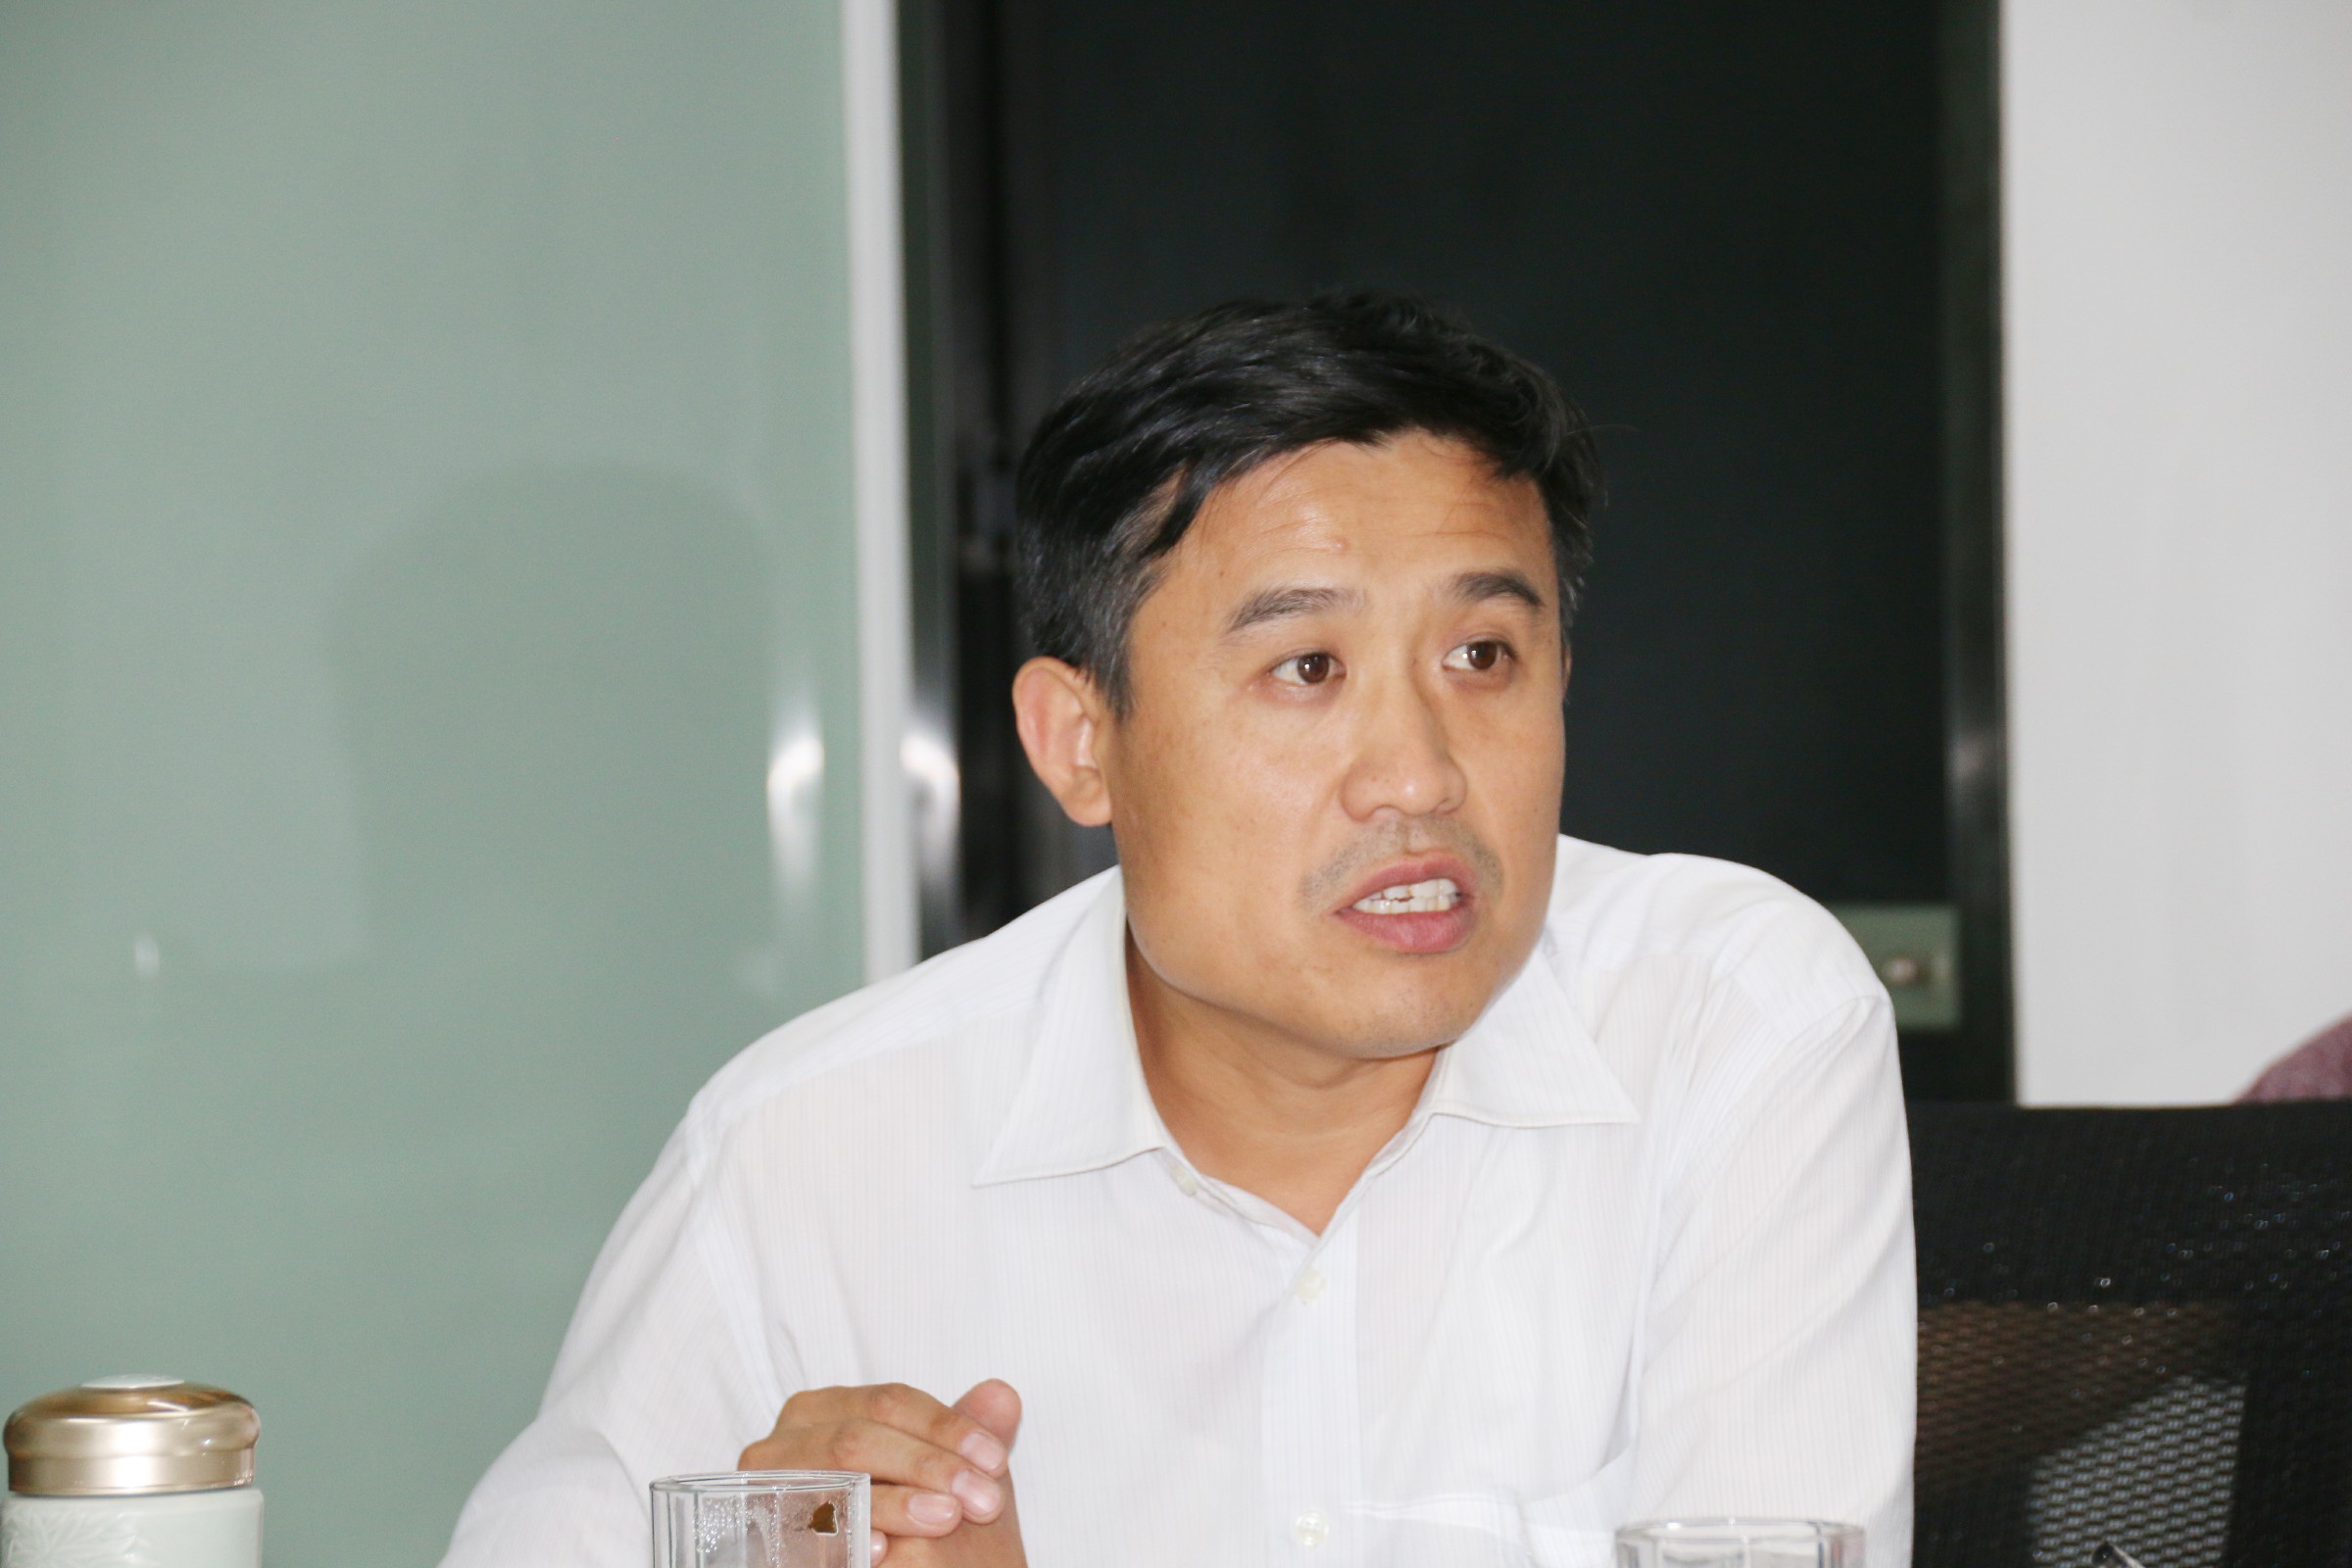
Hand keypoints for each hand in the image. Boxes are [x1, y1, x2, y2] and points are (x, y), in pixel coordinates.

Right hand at [737, 1378, 1025, 1564]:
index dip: (947, 1427)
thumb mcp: (938, 1474)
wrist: (881, 1567)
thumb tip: (1002, 1395)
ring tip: (946, 1517)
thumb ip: (963, 1434)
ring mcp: (768, 1489)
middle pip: (859, 1439)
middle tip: (982, 1500)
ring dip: (895, 1502)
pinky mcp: (764, 1537)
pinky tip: (882, 1548)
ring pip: (835, 1483)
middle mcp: (786, 1442)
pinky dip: (845, 1537)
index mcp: (824, 1410)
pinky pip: (802, 1536)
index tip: (997, 1459)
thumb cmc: (902, 1518)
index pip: (890, 1402)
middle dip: (927, 1466)